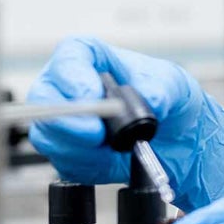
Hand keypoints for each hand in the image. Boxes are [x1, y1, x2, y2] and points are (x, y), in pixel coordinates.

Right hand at [27, 36, 223, 211]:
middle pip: (44, 96)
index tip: (90, 94)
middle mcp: (70, 89)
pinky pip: (64, 163)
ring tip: (112, 150)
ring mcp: (66, 123)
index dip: (73, 75)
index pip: (70, 56)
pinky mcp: (70, 155)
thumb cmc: (169, 100)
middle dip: (67, 119)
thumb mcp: (175, 85)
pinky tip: (111, 162)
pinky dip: (88, 167)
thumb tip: (149, 97)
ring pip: (48, 135)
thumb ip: (161, 87)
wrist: (178, 141)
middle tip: (96, 134)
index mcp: (92, 60)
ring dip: (79, 147)